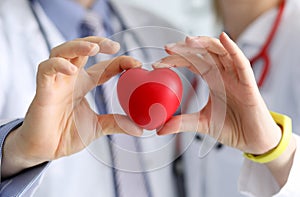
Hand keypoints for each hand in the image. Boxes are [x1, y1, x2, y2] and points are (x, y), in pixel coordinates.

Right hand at [2, 37, 141, 177]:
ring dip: (78, 45)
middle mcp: (71, 78)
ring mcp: (56, 82)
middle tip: (115, 46)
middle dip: (97, 42)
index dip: (120, 62)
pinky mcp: (43, 90)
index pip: (104, 67)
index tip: (137, 63)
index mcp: (84, 84)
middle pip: (81, 49)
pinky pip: (46, 69)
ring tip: (94, 48)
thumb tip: (140, 130)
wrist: (45, 150)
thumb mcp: (98, 127)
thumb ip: (117, 124)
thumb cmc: (66, 135)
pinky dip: (58, 65)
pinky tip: (72, 69)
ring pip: (62, 51)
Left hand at [155, 32, 281, 154]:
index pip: (192, 63)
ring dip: (204, 43)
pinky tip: (223, 38)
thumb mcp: (202, 124)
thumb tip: (159, 129)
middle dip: (185, 48)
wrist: (253, 141)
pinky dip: (233, 49)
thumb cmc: (232, 127)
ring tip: (187, 41)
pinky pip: (241, 62)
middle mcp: (223, 74)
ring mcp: (236, 77)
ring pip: (220, 52)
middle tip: (167, 48)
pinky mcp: (248, 84)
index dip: (175, 60)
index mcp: (213, 80)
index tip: (157, 63)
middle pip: (203, 53)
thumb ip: (182, 123)